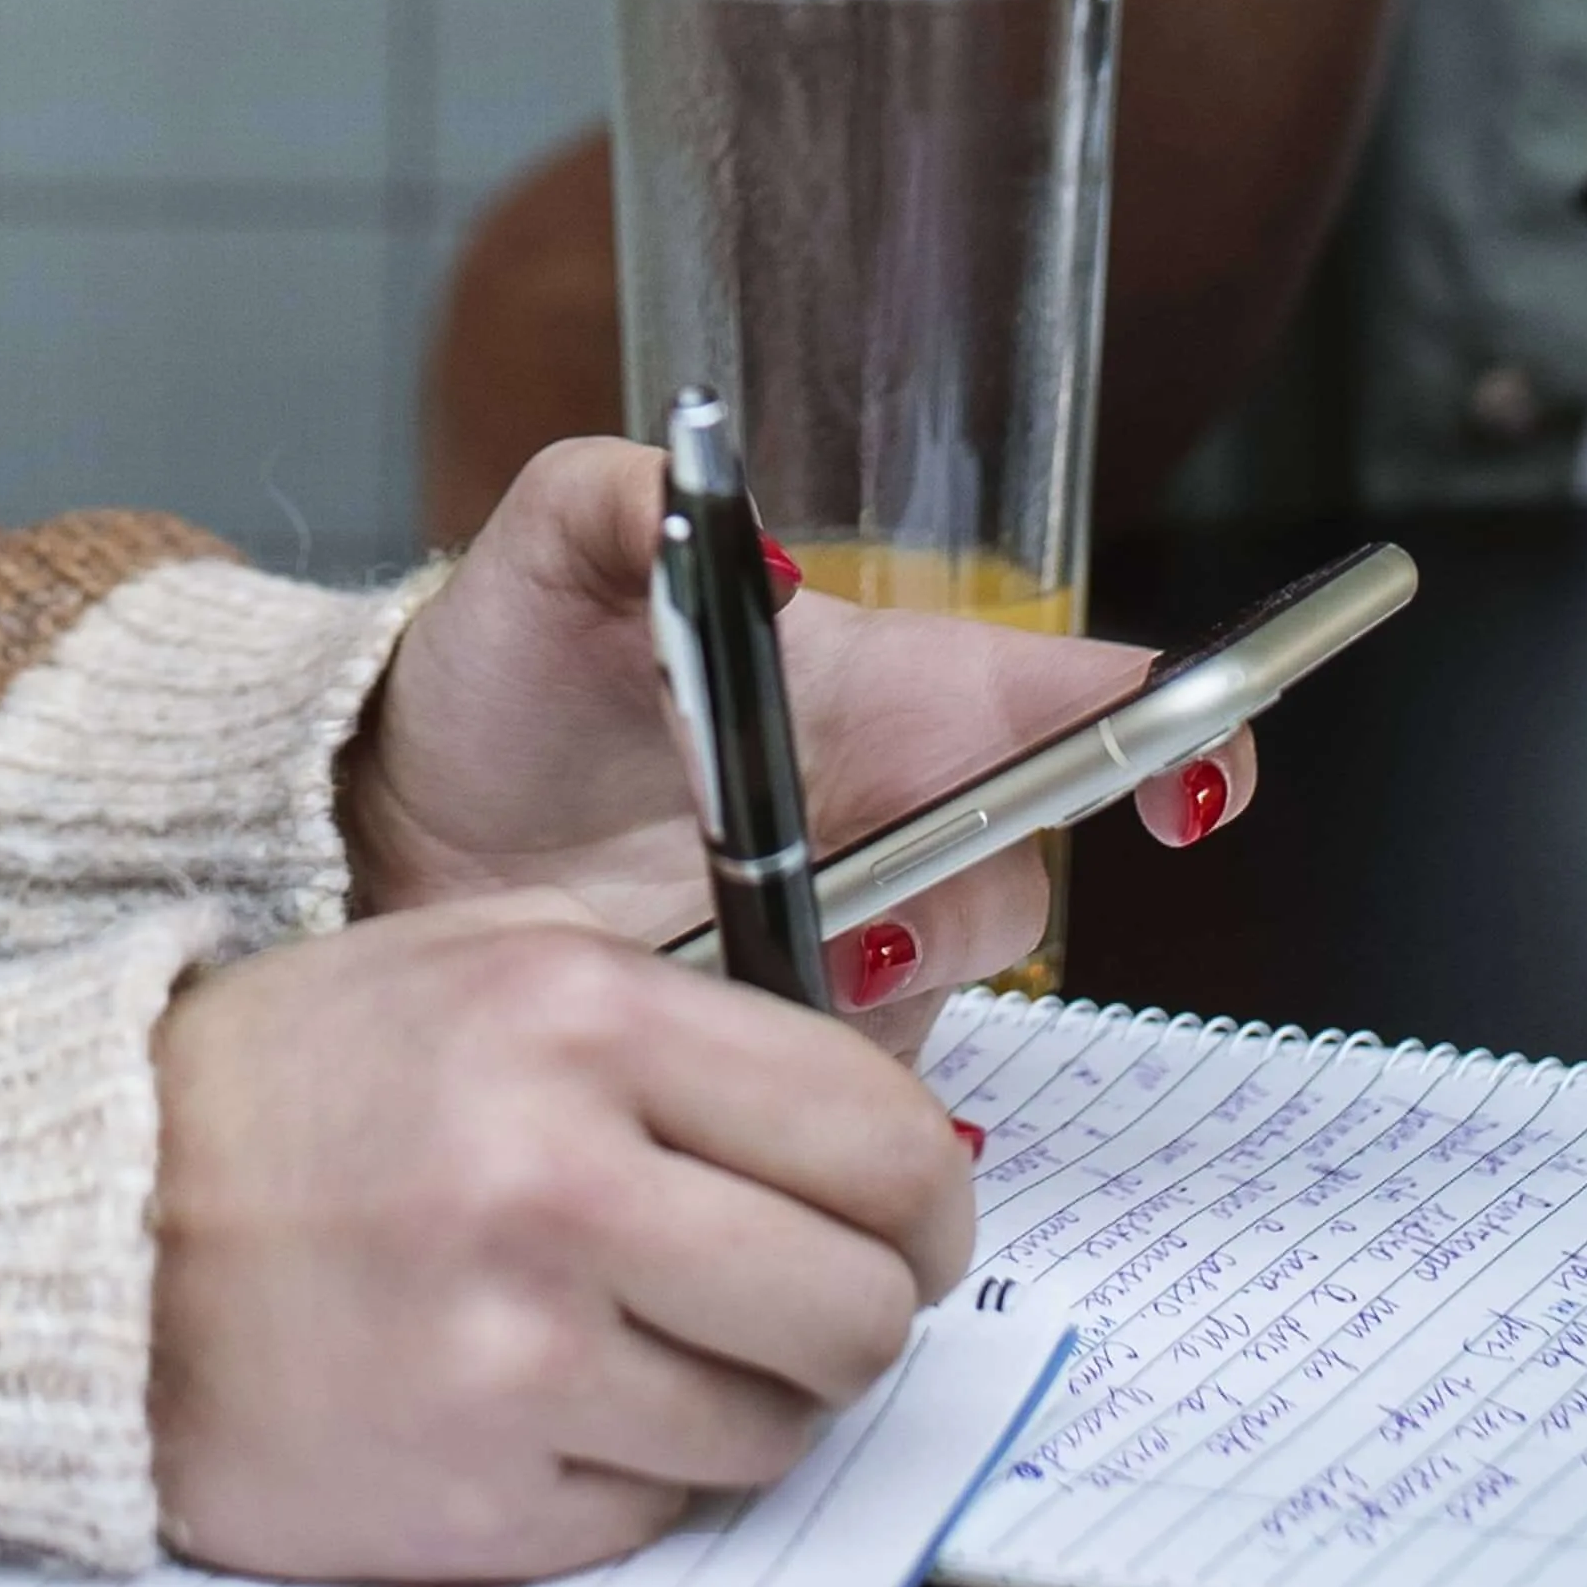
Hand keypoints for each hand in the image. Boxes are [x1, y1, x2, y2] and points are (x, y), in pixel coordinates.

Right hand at [148, 898, 989, 1581]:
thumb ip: (675, 1003)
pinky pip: (661, 1509)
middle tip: (804, 1302)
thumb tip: (872, 1115)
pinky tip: (535, 1402)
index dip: (929, 1199)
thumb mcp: (475, 957)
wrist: (76, 1234)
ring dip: (741, 1401)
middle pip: (862, 1306)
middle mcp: (555, 1181)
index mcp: (574, 1019)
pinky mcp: (476, 1496)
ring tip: (634, 1343)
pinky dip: (628, 1471)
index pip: (879, 1136)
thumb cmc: (283, 1093)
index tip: (913, 1223)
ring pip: (779, 1430)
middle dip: (859, 1315)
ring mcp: (514, 1355)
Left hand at [342, 437, 1235, 1005]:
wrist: (401, 832)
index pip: (1100, 703)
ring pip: (948, 996)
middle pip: (1033, 873)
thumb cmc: (502, 678)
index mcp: (902, 689)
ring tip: (733, 961)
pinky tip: (703, 1032)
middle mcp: (911, 817)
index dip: (1186, 738)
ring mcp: (864, 941)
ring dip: (864, 997)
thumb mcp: (548, 552)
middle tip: (846, 914)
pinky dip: (800, 1079)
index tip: (1182, 785)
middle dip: (960, 901)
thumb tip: (766, 556)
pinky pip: (855, 1089)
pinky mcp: (801, 1048)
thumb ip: (628, 497)